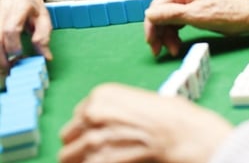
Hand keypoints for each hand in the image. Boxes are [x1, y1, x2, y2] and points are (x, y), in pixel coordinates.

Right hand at [0, 0, 51, 68]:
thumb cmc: (31, 2)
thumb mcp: (43, 14)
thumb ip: (44, 35)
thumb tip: (46, 57)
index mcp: (21, 6)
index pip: (11, 28)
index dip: (13, 45)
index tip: (19, 57)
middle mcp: (2, 10)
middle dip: (2, 57)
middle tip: (11, 69)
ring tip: (5, 67)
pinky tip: (0, 59)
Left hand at [59, 83, 232, 162]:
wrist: (178, 132)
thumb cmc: (165, 114)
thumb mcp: (134, 99)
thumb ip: (110, 110)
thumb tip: (100, 126)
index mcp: (100, 94)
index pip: (78, 115)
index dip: (88, 126)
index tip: (100, 132)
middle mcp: (92, 113)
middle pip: (68, 136)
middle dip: (80, 143)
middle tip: (98, 149)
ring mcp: (93, 139)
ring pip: (67, 157)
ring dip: (82, 159)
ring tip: (103, 157)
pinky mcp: (99, 161)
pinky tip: (111, 160)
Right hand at [145, 0, 248, 55]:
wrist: (248, 17)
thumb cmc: (228, 14)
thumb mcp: (197, 16)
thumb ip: (172, 14)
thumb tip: (149, 14)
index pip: (156, 7)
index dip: (151, 26)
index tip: (152, 43)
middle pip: (161, 14)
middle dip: (159, 33)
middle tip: (160, 50)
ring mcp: (188, 2)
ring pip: (168, 20)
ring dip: (167, 36)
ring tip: (173, 49)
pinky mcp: (193, 11)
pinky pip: (177, 22)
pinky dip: (175, 34)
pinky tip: (177, 44)